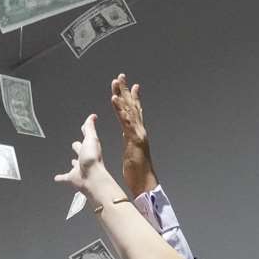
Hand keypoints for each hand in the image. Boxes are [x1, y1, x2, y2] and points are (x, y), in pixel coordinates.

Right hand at [53, 114, 110, 194]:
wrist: (92, 177)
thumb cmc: (92, 159)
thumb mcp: (91, 138)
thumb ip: (90, 127)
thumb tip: (93, 116)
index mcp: (89, 148)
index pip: (87, 137)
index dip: (85, 132)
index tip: (84, 128)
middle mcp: (85, 158)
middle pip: (80, 151)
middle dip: (78, 148)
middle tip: (76, 145)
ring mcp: (79, 168)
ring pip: (75, 165)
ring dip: (74, 163)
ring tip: (72, 161)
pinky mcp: (72, 178)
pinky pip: (65, 178)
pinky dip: (61, 178)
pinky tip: (57, 178)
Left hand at [110, 74, 154, 193]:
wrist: (145, 182)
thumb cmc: (138, 171)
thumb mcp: (132, 152)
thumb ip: (130, 141)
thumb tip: (129, 136)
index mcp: (137, 133)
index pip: (135, 111)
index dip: (132, 97)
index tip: (129, 85)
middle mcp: (140, 130)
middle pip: (132, 106)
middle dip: (126, 90)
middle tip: (121, 76)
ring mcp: (138, 134)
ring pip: (129, 110)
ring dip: (122, 95)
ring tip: (116, 83)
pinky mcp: (134, 139)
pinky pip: (125, 122)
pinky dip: (120, 110)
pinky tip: (114, 100)